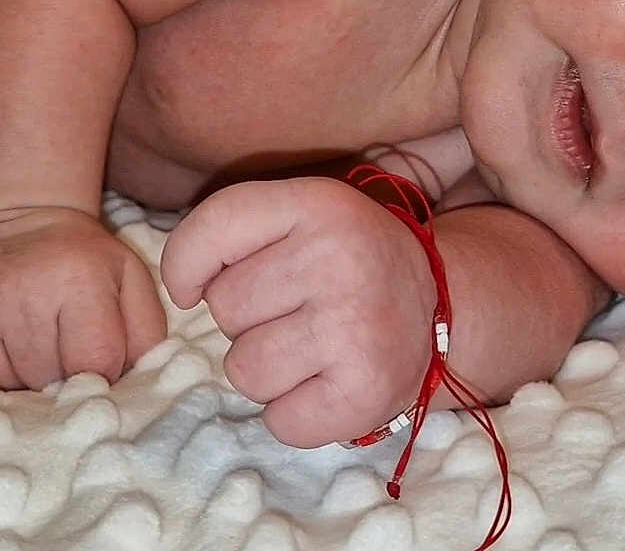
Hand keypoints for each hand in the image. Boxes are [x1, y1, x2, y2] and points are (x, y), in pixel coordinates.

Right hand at [0, 207, 167, 388]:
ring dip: (16, 382)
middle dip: (57, 379)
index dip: (98, 373)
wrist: (13, 217)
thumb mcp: (129, 279)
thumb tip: (134, 387)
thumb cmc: (79, 259)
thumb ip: (147, 335)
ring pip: (1, 388)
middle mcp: (20, 292)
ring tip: (23, 346)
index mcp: (77, 281)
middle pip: (45, 383)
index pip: (93, 367)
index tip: (93, 358)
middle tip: (56, 348)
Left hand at [160, 177, 436, 447]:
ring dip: (268, 370)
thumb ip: (232, 229)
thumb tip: (181, 290)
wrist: (442, 304)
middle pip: (224, 307)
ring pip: (244, 370)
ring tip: (312, 348)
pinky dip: (296, 414)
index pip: (214, 227)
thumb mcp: (301, 215)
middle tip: (297, 310)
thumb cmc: (346, 260)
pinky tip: (327, 384)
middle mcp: (339, 258)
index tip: (195, 285)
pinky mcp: (367, 390)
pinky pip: (279, 421)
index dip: (186, 264)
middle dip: (247, 318)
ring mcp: (356, 326)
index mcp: (318, 203)